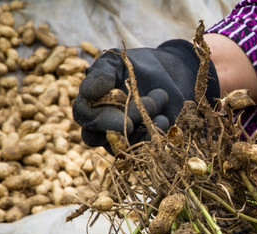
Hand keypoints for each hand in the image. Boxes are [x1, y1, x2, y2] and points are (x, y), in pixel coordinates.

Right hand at [72, 39, 218, 152]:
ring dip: (141, 123)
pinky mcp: (144, 145)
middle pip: (95, 138)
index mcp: (91, 104)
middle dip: (119, 123)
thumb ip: (101, 73)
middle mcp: (102, 125)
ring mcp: (123, 137)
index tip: (121, 102)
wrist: (173, 73)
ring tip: (161, 95)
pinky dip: (153, 135)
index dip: (97, 113)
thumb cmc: (139, 66)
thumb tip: (88, 93)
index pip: (83, 115)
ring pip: (121, 144)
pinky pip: (142, 150)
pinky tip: (164, 118)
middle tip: (140, 106)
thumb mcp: (118, 61)